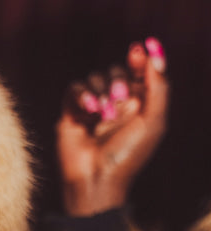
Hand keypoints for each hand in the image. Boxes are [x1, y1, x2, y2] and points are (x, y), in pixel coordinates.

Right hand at [57, 38, 168, 216]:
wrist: (96, 178)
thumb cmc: (127, 155)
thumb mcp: (154, 121)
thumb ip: (158, 87)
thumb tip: (154, 55)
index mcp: (138, 105)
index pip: (138, 72)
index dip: (139, 59)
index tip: (137, 52)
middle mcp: (115, 104)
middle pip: (116, 71)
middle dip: (118, 81)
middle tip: (118, 100)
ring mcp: (92, 108)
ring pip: (95, 78)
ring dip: (100, 92)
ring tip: (101, 114)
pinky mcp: (71, 113)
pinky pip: (74, 88)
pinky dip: (81, 95)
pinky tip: (88, 110)